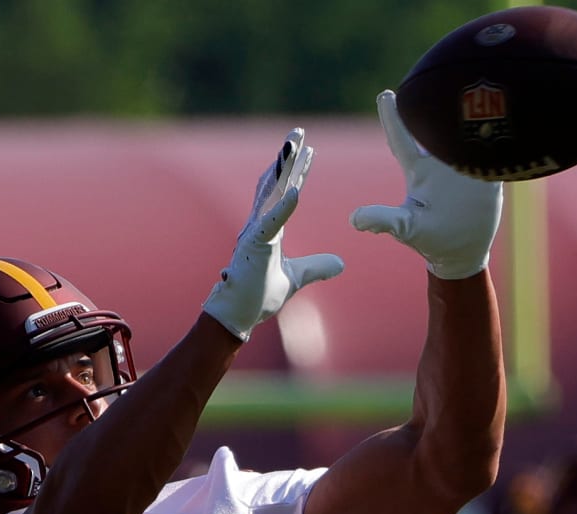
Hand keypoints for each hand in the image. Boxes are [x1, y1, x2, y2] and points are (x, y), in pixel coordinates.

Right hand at [203, 129, 343, 340]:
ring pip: (269, 194)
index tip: (308, 151)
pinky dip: (283, 206)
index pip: (286, 194)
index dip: (297, 173)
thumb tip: (340, 263)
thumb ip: (316, 267)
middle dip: (287, 157)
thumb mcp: (296, 279)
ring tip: (291, 145)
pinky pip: (271, 222)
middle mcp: (259, 226)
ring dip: (281, 170)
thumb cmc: (257, 298)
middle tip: (298, 131)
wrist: (236, 318)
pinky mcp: (253, 246)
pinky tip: (295, 190)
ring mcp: (254, 234)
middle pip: (276, 185)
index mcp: (269, 231)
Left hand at [350, 91, 502, 279]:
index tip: (384, 94)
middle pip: (436, 124)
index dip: (394, 118)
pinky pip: (494, 146)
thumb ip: (384, 221)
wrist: (463, 250)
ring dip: (470, 107)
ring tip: (470, 74)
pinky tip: (508, 104)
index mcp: (419, 172)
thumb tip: (354, 220)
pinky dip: (500, 129)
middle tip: (431, 67)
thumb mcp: (407, 229)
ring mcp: (466, 164)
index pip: (403, 140)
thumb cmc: (431, 241)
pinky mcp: (489, 170)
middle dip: (434, 98)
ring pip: (467, 129)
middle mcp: (441, 162)